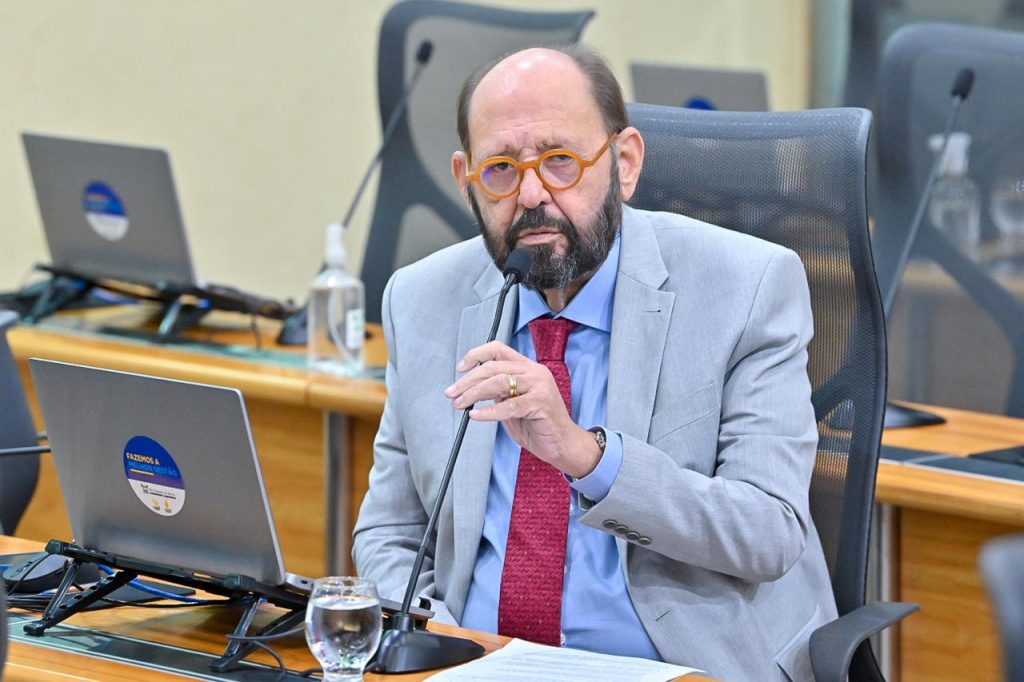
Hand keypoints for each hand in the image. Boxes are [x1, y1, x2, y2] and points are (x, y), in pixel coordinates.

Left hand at [443, 341, 601, 478]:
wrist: (564, 445)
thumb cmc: (539, 425)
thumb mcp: (513, 405)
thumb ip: (499, 393)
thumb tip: (473, 388)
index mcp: (528, 368)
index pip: (498, 350)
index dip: (476, 355)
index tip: (460, 368)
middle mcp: (534, 372)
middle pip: (493, 367)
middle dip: (467, 380)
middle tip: (451, 393)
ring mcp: (539, 386)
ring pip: (498, 382)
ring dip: (474, 393)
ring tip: (459, 404)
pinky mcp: (540, 403)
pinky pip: (508, 405)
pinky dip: (489, 411)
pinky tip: (476, 416)